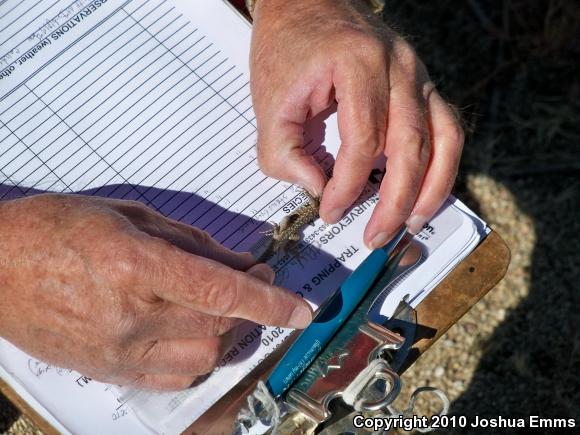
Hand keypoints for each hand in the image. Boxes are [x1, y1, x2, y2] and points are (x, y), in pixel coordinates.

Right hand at [0, 195, 311, 389]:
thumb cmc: (56, 229)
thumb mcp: (132, 217)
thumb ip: (193, 243)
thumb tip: (242, 262)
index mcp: (135, 264)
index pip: (221, 291)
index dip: (270, 302)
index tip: (301, 310)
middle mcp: (131, 313)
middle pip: (220, 323)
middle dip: (249, 304)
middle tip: (252, 280)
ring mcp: (119, 349)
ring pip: (204, 354)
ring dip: (225, 329)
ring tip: (216, 303)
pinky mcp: (110, 369)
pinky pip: (176, 375)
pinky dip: (198, 354)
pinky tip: (190, 329)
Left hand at [250, 0, 463, 247]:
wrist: (307, 2)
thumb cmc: (288, 46)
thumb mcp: (270, 102)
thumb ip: (284, 153)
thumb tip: (318, 190)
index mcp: (357, 62)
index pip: (363, 139)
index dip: (347, 185)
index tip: (330, 210)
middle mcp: (399, 65)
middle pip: (410, 145)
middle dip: (394, 201)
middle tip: (375, 235)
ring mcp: (418, 73)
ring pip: (443, 139)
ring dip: (431, 189)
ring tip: (411, 222)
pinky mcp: (422, 85)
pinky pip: (447, 129)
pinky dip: (441, 166)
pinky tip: (424, 192)